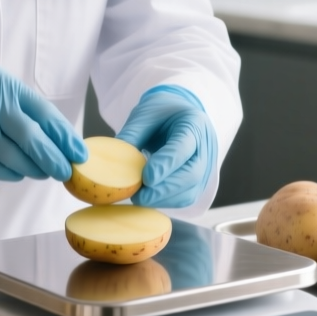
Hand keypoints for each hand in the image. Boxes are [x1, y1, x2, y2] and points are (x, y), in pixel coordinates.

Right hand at [0, 55, 86, 181]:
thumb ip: (22, 109)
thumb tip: (56, 141)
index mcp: (6, 85)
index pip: (44, 114)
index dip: (65, 137)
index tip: (80, 154)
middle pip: (31, 136)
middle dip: (52, 158)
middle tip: (65, 172)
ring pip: (11, 155)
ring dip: (31, 169)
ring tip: (42, 174)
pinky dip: (7, 173)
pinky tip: (18, 175)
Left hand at [116, 85, 217, 207]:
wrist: (179, 114)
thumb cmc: (162, 113)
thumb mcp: (144, 115)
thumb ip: (131, 136)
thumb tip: (111, 162)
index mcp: (193, 123)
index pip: (183, 147)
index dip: (166, 165)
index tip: (147, 178)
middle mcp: (205, 147)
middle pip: (192, 174)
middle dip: (164, 189)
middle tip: (138, 196)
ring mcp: (205, 167)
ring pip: (190, 191)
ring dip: (164, 199)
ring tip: (139, 198)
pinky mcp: (199, 182)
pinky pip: (185, 197)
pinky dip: (166, 201)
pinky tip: (148, 199)